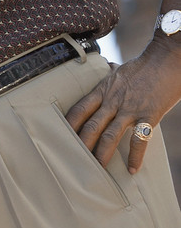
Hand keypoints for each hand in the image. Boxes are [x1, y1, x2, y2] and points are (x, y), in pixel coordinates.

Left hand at [65, 36, 180, 171]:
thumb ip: (109, 77)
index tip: (58, 137)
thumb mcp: (119, 71)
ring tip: (97, 170)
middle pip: (90, 126)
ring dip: (102, 155)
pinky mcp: (149, 114)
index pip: (79, 109)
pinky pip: (139, 139)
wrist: (168, 57)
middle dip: (80, 145)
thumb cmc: (145, 65)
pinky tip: (132, 169)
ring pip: (110, 136)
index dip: (68, 125)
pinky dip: (135, 156)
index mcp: (103, 90)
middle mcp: (113, 101)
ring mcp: (131, 108)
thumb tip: (104, 70)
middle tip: (73, 161)